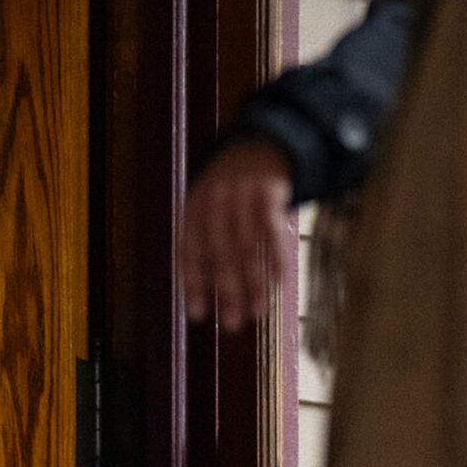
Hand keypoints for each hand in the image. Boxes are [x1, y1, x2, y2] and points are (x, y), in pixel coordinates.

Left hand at [180, 136, 294, 329]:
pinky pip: (271, 228)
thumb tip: (204, 296)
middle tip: (231, 324)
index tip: (198, 315)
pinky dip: (274, 255)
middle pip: (218, 253)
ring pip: (245, 245)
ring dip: (252, 282)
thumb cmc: (236, 190)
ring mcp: (242, 194)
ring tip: (257, 311)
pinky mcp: (269, 191)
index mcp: (195, 206)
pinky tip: (278, 280)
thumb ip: (208, 242)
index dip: (192, 283)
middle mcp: (215, 200)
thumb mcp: (212, 205)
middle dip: (225, 291)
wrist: (265, 142)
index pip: (189, 250)